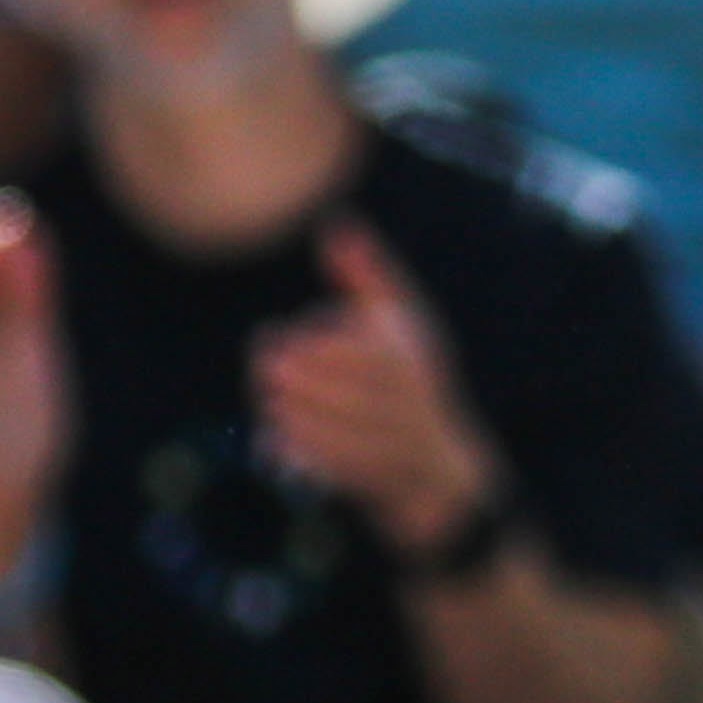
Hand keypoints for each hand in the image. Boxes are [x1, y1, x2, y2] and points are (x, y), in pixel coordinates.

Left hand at [254, 218, 502, 558]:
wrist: (440, 472)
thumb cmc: (413, 384)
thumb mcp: (401, 323)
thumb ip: (366, 275)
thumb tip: (334, 222)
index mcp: (415, 359)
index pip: (361, 352)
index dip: (313, 347)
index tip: (276, 339)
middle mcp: (412, 403)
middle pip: (344, 388)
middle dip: (296, 378)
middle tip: (263, 365)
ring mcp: (397, 445)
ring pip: (336, 426)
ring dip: (292, 411)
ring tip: (266, 397)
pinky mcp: (380, 480)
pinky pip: (334, 464)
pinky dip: (300, 450)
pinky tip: (272, 436)